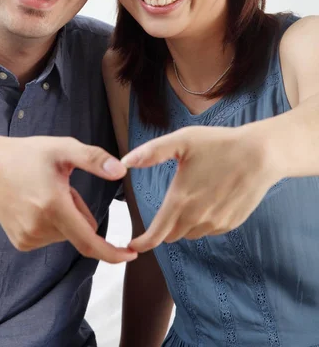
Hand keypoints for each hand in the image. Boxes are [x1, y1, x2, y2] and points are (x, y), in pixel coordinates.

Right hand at [0, 135, 136, 263]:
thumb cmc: (27, 155)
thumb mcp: (63, 148)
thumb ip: (94, 159)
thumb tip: (121, 172)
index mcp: (53, 206)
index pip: (88, 240)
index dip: (112, 252)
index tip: (132, 255)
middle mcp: (39, 227)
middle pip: (81, 231)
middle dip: (79, 210)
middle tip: (60, 186)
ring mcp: (28, 238)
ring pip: (67, 234)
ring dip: (65, 216)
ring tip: (44, 192)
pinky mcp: (21, 243)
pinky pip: (52, 236)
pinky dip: (53, 222)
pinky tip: (36, 203)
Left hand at [121, 124, 282, 251]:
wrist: (260, 155)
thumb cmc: (219, 144)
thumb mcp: (182, 141)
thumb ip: (151, 152)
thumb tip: (125, 162)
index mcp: (180, 200)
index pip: (156, 234)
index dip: (142, 242)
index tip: (133, 244)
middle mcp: (197, 218)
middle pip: (171, 235)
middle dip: (163, 227)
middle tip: (166, 207)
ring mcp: (216, 223)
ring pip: (190, 234)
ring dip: (184, 224)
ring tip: (190, 198)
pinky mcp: (231, 223)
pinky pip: (209, 230)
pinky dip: (203, 221)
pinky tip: (208, 199)